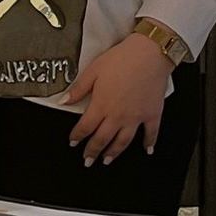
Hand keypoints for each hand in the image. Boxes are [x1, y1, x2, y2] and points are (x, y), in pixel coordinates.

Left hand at [65, 33, 170, 165]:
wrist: (148, 55)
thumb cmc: (120, 60)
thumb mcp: (92, 71)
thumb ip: (78, 89)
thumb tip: (63, 101)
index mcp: (101, 105)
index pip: (85, 127)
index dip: (77, 136)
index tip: (73, 142)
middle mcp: (118, 115)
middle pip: (102, 138)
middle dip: (93, 151)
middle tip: (87, 160)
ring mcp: (136, 117)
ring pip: (123, 141)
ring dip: (115, 153)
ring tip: (108, 160)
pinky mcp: (152, 114)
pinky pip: (151, 133)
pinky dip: (149, 143)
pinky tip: (147, 150)